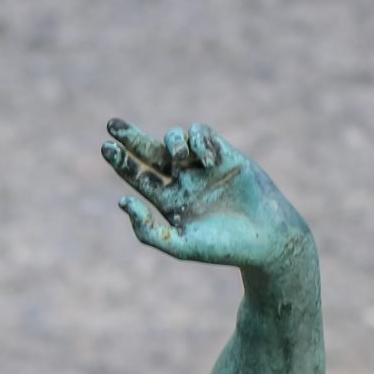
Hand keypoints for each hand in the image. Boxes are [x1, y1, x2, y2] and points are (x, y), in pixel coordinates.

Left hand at [101, 119, 301, 268]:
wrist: (267, 238)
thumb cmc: (225, 248)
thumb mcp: (180, 246)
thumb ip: (148, 231)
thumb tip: (122, 201)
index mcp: (171, 204)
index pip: (140, 177)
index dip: (122, 162)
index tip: (106, 148)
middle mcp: (184, 182)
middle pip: (150, 152)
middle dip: (130, 137)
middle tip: (111, 125)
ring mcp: (203, 167)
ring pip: (175, 138)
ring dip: (173, 143)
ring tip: (181, 160)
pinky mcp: (224, 153)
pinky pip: (201, 133)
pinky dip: (199, 141)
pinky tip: (209, 161)